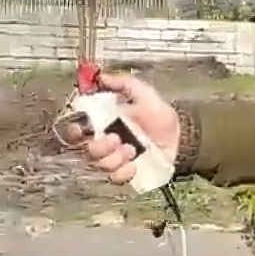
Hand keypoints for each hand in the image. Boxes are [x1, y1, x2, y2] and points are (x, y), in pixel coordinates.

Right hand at [59, 73, 180, 185]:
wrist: (181, 136)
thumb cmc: (159, 115)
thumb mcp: (142, 93)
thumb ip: (122, 83)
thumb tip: (102, 77)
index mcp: (103, 123)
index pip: (76, 130)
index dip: (73, 131)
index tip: (81, 129)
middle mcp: (105, 143)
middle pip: (86, 151)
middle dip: (99, 146)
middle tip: (116, 139)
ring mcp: (115, 160)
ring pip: (100, 165)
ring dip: (114, 158)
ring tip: (133, 149)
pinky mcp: (127, 173)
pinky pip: (116, 178)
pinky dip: (123, 172)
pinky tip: (134, 165)